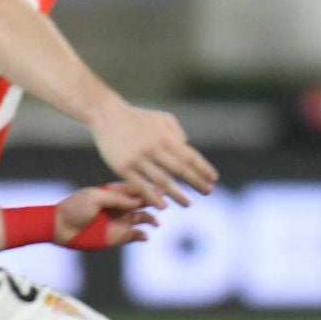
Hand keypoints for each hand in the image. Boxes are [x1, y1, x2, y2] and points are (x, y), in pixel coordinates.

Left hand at [54, 183, 157, 246]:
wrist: (60, 227)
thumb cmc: (75, 207)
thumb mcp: (96, 197)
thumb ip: (118, 199)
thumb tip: (138, 201)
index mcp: (114, 192)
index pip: (136, 188)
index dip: (149, 187)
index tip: (163, 186)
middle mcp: (120, 206)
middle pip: (143, 201)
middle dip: (156, 201)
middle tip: (167, 202)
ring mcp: (120, 221)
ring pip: (144, 218)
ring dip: (152, 219)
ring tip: (155, 222)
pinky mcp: (118, 236)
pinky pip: (136, 235)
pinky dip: (143, 235)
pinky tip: (145, 235)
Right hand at [90, 102, 217, 207]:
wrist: (106, 115)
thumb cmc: (137, 118)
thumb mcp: (160, 118)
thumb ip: (176, 132)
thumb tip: (187, 147)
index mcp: (165, 136)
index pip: (189, 155)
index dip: (203, 168)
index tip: (214, 179)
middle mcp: (154, 148)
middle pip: (180, 169)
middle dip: (197, 182)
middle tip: (209, 191)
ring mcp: (138, 159)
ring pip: (162, 181)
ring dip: (177, 194)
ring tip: (188, 204)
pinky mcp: (123, 167)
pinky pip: (140, 186)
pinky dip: (152, 196)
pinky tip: (162, 205)